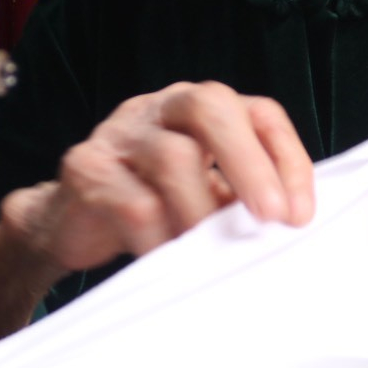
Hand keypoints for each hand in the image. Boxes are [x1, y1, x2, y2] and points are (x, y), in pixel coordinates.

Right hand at [0, 81, 315, 277]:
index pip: (257, 112)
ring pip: (172, 157)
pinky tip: (167, 260)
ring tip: (213, 253)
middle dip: (250, 163)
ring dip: (203, 214)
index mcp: (198, 109)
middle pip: (211, 106)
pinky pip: (133, 202)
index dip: (286, 157)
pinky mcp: (86, 166)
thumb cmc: (149, 204)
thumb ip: (240, 198)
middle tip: (273, 218)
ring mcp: (120, 132)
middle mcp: (161, 107)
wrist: (66, 223)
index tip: (301, 215)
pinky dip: (160, 239)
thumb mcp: (204, 195)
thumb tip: (291, 226)